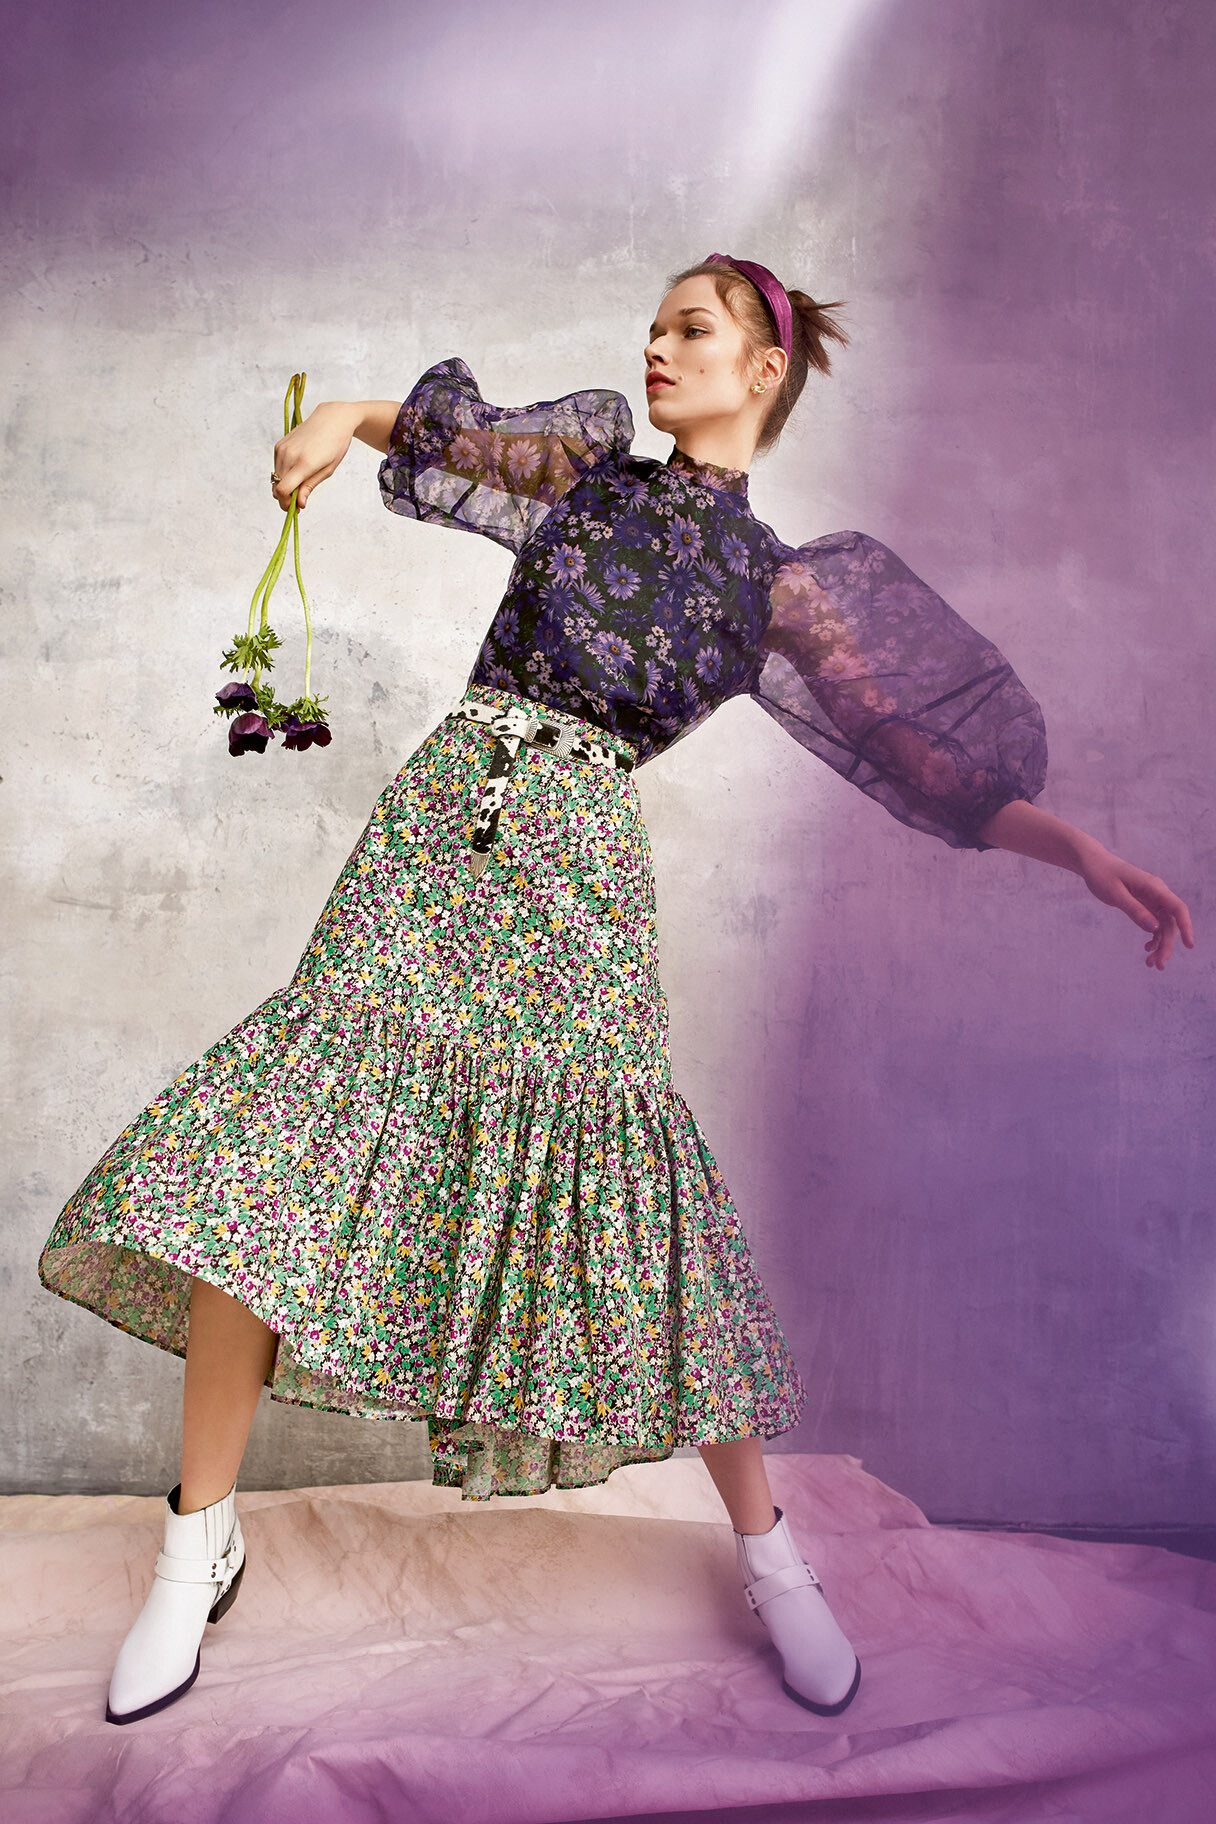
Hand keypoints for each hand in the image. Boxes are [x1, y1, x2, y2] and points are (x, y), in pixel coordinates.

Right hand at [271, 402, 358, 511]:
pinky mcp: (279, 444)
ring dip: (284, 485)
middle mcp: (289, 455)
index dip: (286, 504)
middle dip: (286, 498)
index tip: (295, 509)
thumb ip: (310, 487)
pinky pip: (276, 467)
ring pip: (275, 478)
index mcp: (303, 463)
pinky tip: (296, 471)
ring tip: (300, 484)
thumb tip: (299, 503)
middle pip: (277, 487)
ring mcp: (282, 449)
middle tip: (299, 501)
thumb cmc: (335, 445)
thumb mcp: (327, 470)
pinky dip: (283, 474)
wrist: (332, 419)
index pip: (283, 490)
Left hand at [1077, 845, 1194, 969]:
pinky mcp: (1145, 904)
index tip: (1189, 946)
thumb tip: (1154, 928)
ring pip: (1163, 926)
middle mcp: (1157, 893)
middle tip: (1158, 966)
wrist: (1093, 864)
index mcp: (1154, 887)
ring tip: (1150, 964)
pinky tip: (1147, 949)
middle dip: (1167, 945)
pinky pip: (1155, 923)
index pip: (1177, 908)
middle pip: (1170, 923)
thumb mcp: (1115, 894)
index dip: (1186, 927)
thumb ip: (1134, 910)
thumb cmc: (1102, 875)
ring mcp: (1152, 899)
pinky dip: (1153, 938)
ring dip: (1160, 945)